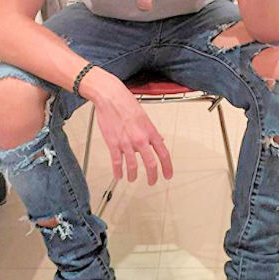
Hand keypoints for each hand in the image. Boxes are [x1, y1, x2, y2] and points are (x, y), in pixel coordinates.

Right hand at [88, 70, 172, 184]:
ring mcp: (126, 142)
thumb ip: (152, 131)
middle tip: (152, 182)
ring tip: (132, 179)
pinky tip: (119, 175)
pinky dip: (118, 171)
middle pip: (151, 163)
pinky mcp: (113, 143)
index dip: (167, 167)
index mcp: (150, 131)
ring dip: (133, 176)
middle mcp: (140, 138)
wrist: (110, 97)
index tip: (168, 175)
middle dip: (152, 176)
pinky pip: (117, 162)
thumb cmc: (126, 103)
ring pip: (133, 166)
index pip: (163, 153)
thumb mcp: (145, 117)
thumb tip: (160, 140)